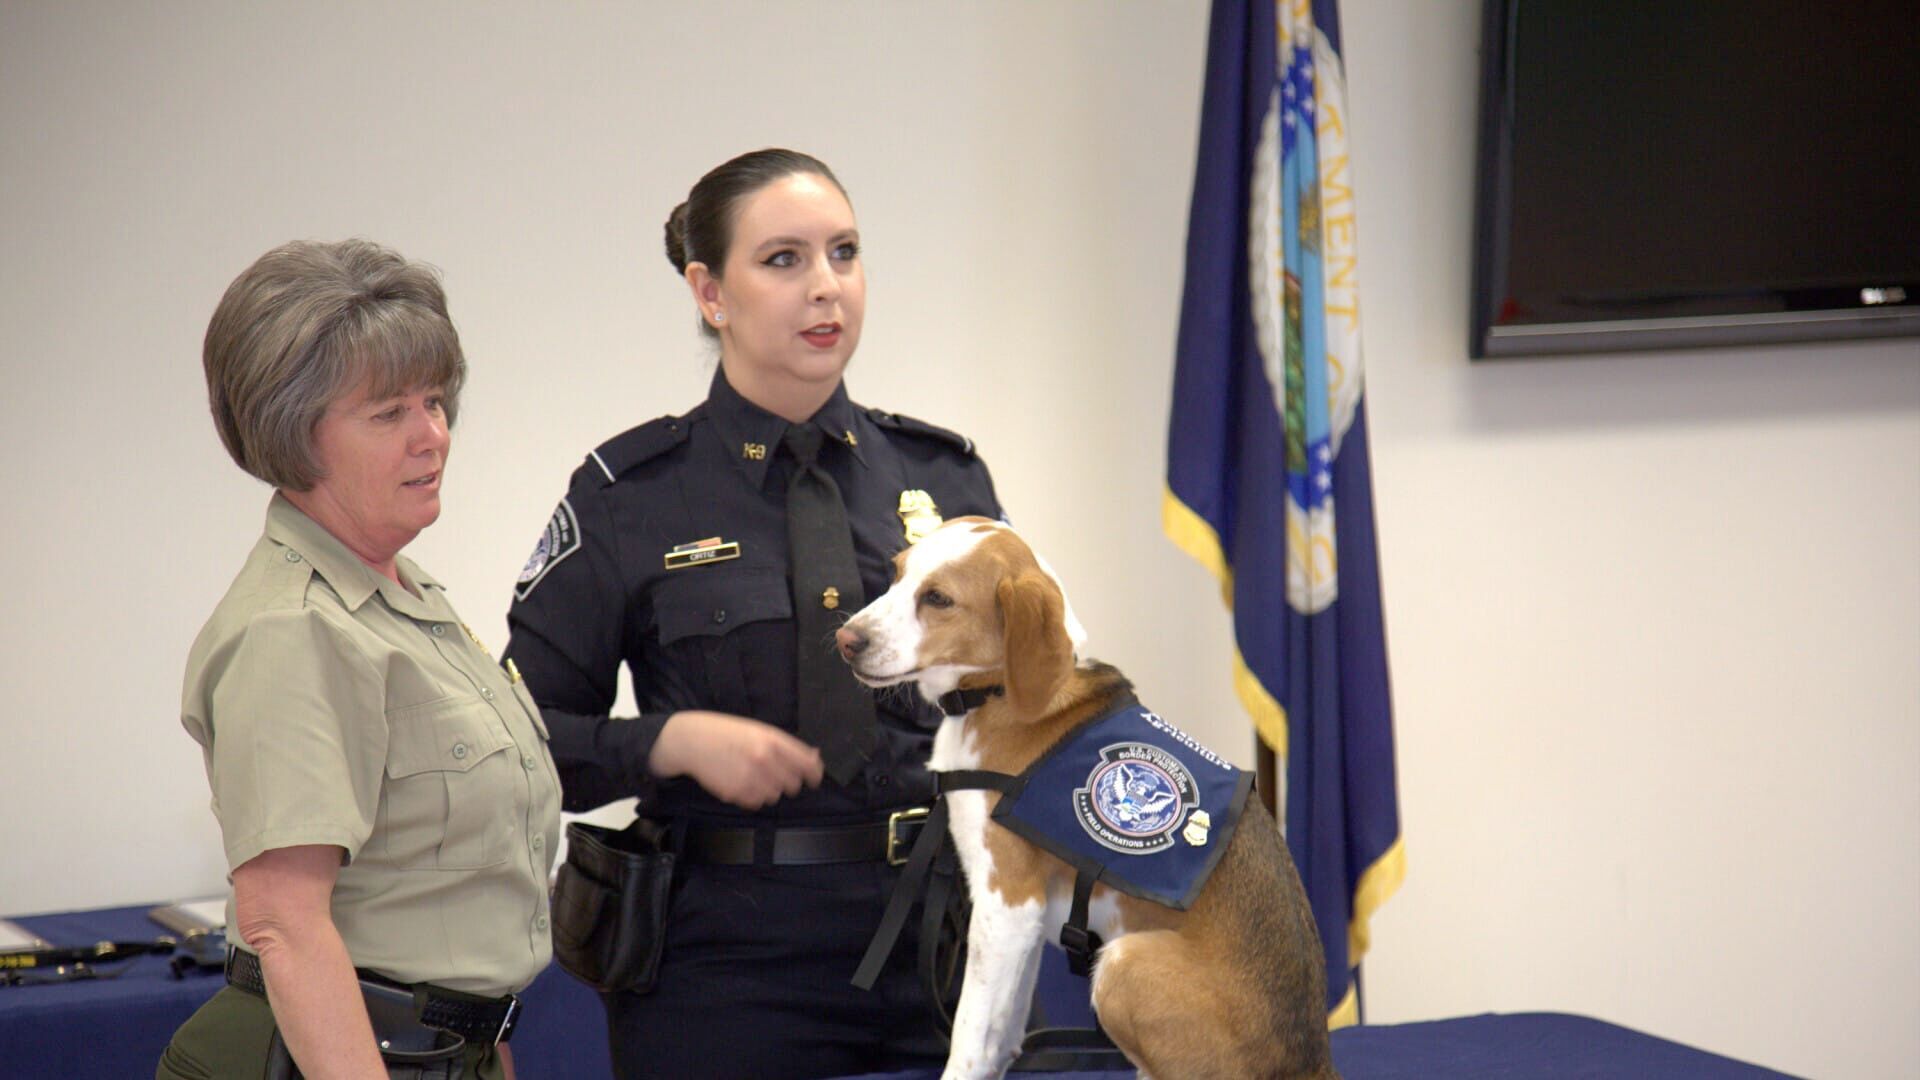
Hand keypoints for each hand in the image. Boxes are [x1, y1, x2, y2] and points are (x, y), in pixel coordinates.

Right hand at [649, 711, 823, 809]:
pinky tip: (740, 782)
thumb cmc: (726, 733)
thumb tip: (815, 758)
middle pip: (793, 785)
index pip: (808, 765)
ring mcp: (750, 778)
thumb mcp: (758, 730)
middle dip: (786, 781)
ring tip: (752, 775)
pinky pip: (756, 803)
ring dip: (768, 790)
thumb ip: (787, 745)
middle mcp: (764, 759)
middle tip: (772, 773)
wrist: (691, 741)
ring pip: (774, 796)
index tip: (813, 779)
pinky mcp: (736, 793)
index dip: (814, 775)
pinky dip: (752, 797)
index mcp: (772, 740)